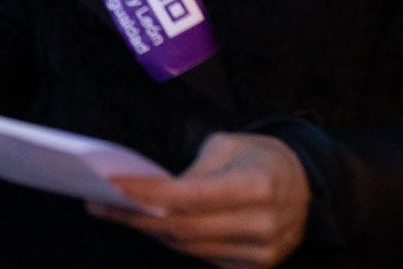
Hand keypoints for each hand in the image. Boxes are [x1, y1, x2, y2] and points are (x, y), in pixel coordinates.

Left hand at [89, 132, 310, 268]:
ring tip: (114, 211)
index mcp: (257, 187)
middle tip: (97, 202)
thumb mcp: (228, 145)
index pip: (189, 197)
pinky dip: (173, 241)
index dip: (147, 195)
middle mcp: (262, 225)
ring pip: (189, 247)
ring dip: (148, 230)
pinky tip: (147, 224)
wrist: (305, 183)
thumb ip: (192, 171)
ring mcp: (262, 252)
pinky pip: (203, 257)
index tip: (111, 185)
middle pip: (183, 229)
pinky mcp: (256, 267)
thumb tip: (151, 192)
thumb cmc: (259, 157)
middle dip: (135, 216)